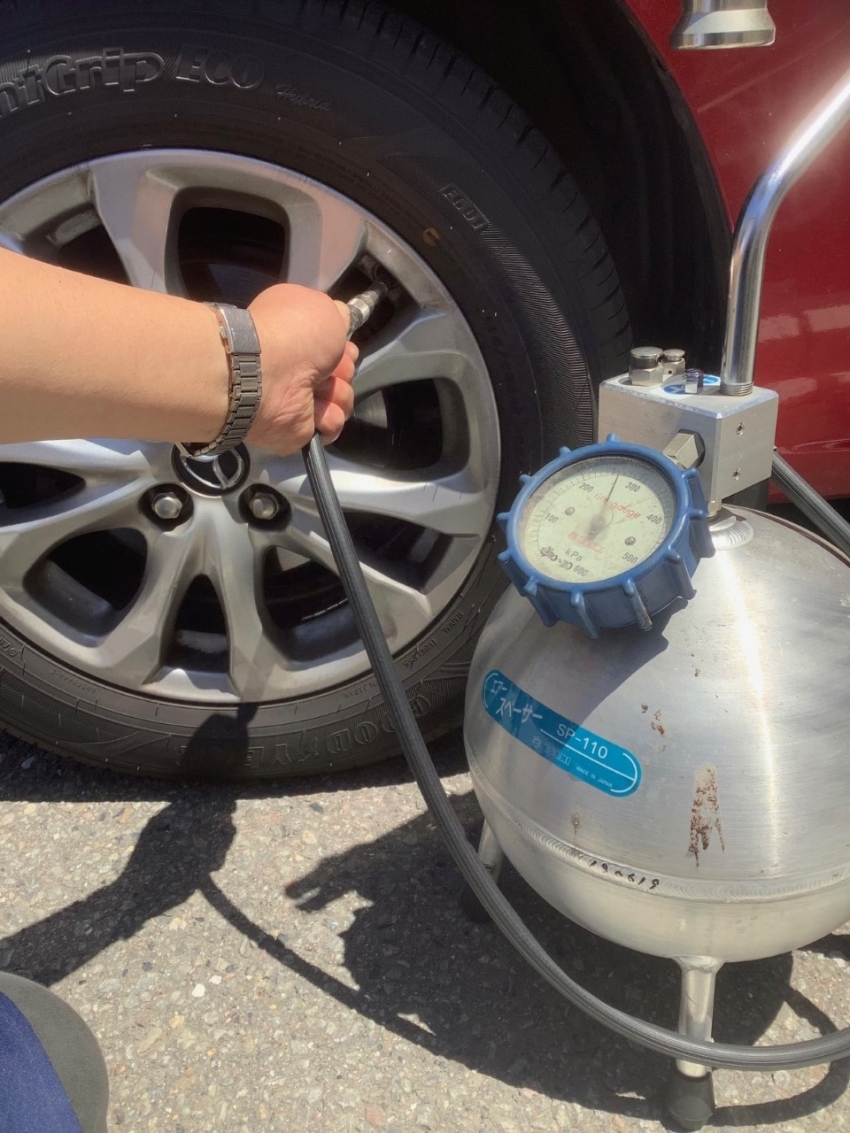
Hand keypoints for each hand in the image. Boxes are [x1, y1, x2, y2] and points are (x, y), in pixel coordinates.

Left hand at [244, 284, 357, 455]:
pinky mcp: (301, 424)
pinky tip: (315, 407)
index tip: (343, 346)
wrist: (265, 374)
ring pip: (342, 397)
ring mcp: (298, 396)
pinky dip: (329, 416)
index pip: (336, 344)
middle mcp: (297, 364)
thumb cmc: (294, 335)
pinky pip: (332, 423)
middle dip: (344, 369)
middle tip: (329, 367)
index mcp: (298, 334)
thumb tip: (341, 318)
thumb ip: (337, 314)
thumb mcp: (324, 307)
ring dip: (337, 392)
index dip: (344, 345)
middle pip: (344, 371)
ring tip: (318, 389)